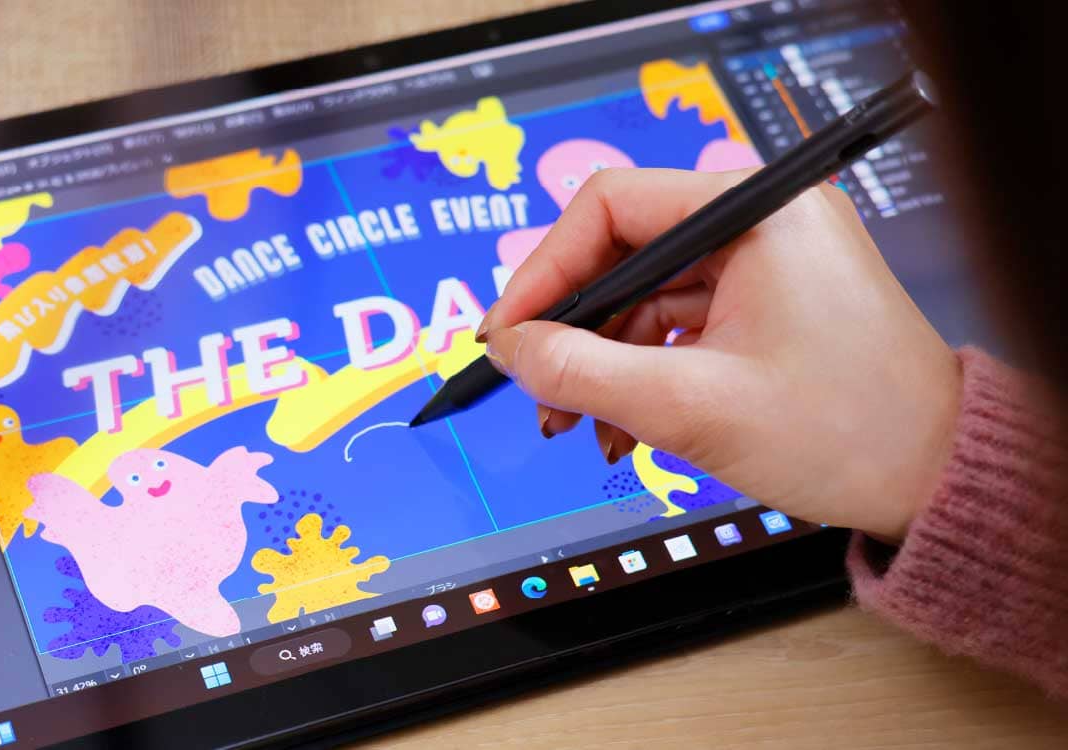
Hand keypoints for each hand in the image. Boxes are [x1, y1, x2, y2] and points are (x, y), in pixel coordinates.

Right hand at [478, 168, 961, 540]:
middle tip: (536, 387)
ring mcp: (765, 259)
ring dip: (604, 360)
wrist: (936, 479)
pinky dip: (643, 369)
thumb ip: (584, 374)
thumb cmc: (849, 434)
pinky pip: (678, 320)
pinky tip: (625, 424)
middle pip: (623, 251)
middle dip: (573, 327)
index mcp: (756, 213)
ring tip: (582, 426)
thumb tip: (512, 350)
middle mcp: (761, 220)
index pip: (611, 206)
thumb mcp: (692, 407)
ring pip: (645, 293)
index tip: (508, 333)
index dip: (545, 270)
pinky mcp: (766, 298)